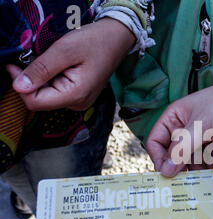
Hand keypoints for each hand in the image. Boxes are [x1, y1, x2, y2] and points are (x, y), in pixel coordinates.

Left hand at [6, 18, 134, 110]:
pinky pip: (56, 92)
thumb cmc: (94, 42)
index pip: (35, 102)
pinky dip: (50, 79)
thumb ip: (41, 69)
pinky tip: (57, 66)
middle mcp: (78, 103)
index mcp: (75, 95)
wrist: (117, 39)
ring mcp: (80, 101)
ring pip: (47, 96)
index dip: (20, 85)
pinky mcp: (79, 96)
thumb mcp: (64, 50)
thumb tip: (18, 86)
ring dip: (41, 79)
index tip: (14, 64)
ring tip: (51, 60)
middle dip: (31, 81)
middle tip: (33, 57)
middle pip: (40, 100)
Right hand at [146, 82, 212, 176]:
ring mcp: (196, 139)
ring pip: (190, 161)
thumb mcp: (200, 125)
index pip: (155, 142)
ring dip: (195, 171)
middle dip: (179, 168)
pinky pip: (205, 162)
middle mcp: (182, 130)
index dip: (158, 158)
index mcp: (172, 119)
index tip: (165, 173)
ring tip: (202, 180)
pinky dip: (208, 169)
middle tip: (184, 183)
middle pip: (173, 155)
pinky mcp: (211, 146)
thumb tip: (165, 169)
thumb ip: (182, 147)